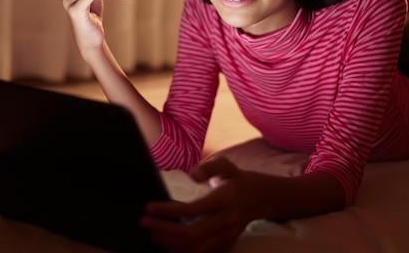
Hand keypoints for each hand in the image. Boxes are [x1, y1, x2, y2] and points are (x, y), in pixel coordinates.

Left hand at [141, 157, 261, 252]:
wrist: (262, 198)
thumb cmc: (238, 180)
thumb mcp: (226, 165)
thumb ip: (209, 167)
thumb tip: (192, 175)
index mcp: (225, 200)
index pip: (193, 210)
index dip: (168, 211)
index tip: (149, 207)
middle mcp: (227, 221)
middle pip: (192, 235)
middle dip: (165, 230)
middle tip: (145, 222)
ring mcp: (227, 236)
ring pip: (196, 249)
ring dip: (170, 243)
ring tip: (152, 232)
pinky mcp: (226, 245)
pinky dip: (181, 250)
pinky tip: (166, 241)